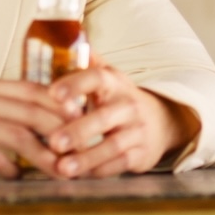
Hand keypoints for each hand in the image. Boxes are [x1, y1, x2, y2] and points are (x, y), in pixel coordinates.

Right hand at [0, 78, 74, 178]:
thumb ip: (3, 109)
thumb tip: (45, 122)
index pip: (33, 90)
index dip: (61, 106)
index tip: (82, 121)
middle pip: (32, 111)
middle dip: (61, 132)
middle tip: (79, 149)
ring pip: (18, 136)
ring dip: (43, 156)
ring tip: (59, 169)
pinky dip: (11, 170)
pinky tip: (19, 177)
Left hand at [43, 62, 200, 177]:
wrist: (162, 122)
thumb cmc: (120, 99)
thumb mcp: (107, 77)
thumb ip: (84, 63)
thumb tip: (62, 36)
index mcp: (113, 82)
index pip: (95, 77)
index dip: (74, 84)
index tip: (52, 93)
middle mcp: (127, 105)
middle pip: (104, 117)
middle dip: (78, 130)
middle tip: (54, 141)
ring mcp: (137, 131)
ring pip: (112, 146)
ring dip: (86, 158)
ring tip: (63, 168)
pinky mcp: (141, 155)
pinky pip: (118, 165)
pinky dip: (98, 172)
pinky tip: (79, 177)